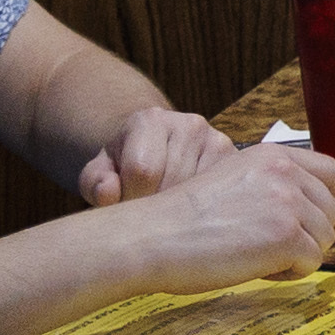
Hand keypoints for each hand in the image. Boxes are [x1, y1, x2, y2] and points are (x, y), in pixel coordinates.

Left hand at [72, 104, 240, 206]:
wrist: (153, 150)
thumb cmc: (123, 166)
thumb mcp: (99, 172)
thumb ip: (95, 183)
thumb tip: (109, 193)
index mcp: (149, 121)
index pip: (143, 170)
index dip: (131, 198)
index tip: (126, 206)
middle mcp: (189, 124)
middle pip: (173, 184)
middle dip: (157, 208)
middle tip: (147, 214)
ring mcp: (218, 140)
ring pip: (200, 193)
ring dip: (182, 211)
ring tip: (168, 209)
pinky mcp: (238, 160)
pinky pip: (223, 195)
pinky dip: (204, 208)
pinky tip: (191, 208)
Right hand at [124, 141, 334, 290]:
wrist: (153, 236)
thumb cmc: (182, 218)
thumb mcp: (234, 180)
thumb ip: (272, 186)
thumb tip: (310, 213)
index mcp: (272, 156)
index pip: (331, 173)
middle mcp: (285, 173)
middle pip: (330, 212)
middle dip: (313, 237)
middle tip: (280, 254)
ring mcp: (288, 204)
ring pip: (323, 240)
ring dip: (297, 257)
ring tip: (257, 260)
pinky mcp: (286, 236)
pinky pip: (310, 263)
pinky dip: (289, 274)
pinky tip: (257, 269)